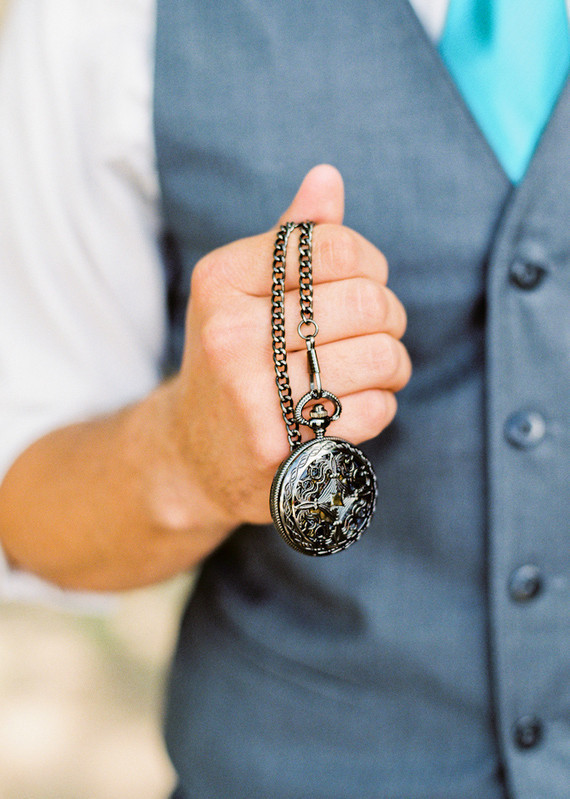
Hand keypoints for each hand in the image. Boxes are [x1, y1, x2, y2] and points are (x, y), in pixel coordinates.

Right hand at [169, 165, 410, 526]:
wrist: (193, 452)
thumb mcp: (243, 292)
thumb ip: (288, 240)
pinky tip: (354, 407)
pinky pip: (375, 410)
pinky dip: (381, 406)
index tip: (365, 283)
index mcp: (222, 280)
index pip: (333, 245)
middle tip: (380, 330)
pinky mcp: (279, 445)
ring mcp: (251, 393)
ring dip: (394, 363)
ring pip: (381, 356)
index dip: (369, 263)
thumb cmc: (233, 359)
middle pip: (366, 302)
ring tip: (378, 369)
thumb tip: (328, 176)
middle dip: (390, 316)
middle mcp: (229, 333)